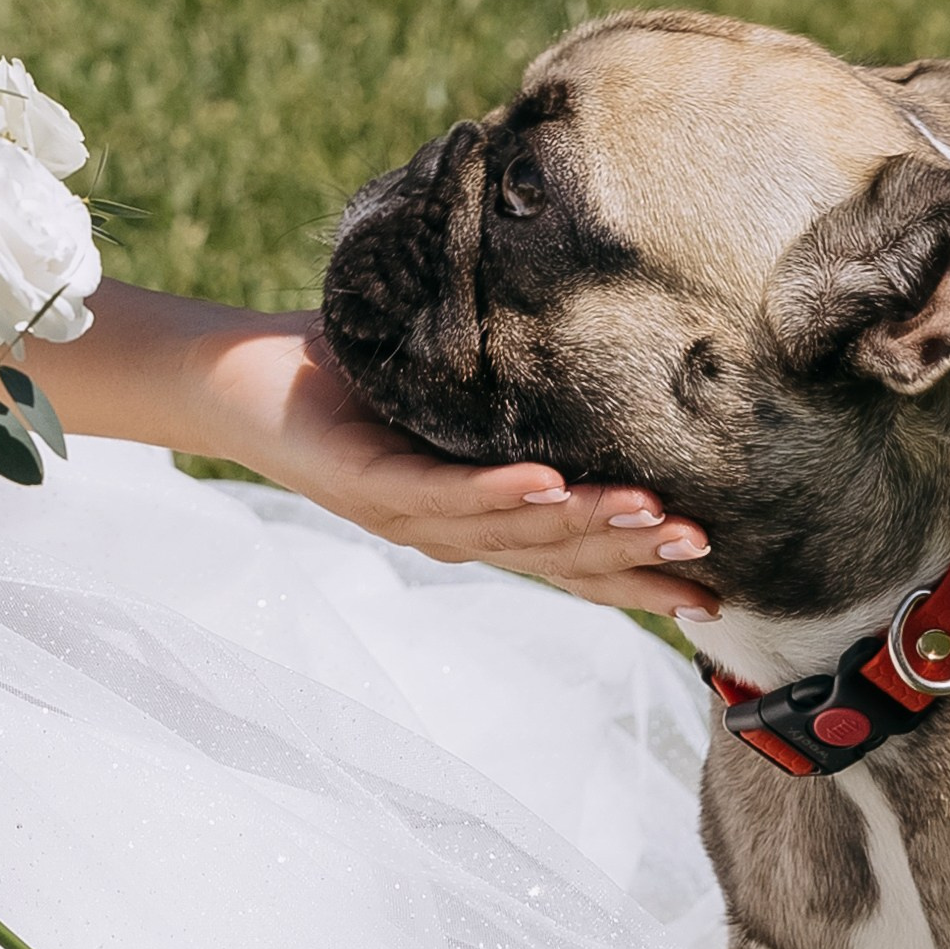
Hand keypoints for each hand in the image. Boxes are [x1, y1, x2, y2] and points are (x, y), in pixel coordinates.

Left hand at [199, 324, 718, 621]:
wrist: (237, 380)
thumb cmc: (353, 378)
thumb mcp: (454, 393)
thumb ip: (517, 395)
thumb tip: (604, 352)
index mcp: (477, 519)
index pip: (569, 563)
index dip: (637, 584)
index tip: (712, 596)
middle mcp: (449, 532)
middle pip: (555, 557)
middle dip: (634, 559)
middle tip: (704, 551)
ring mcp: (407, 515)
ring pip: (511, 532)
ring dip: (585, 525)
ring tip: (651, 513)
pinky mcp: (364, 483)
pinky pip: (442, 492)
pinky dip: (498, 491)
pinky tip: (547, 484)